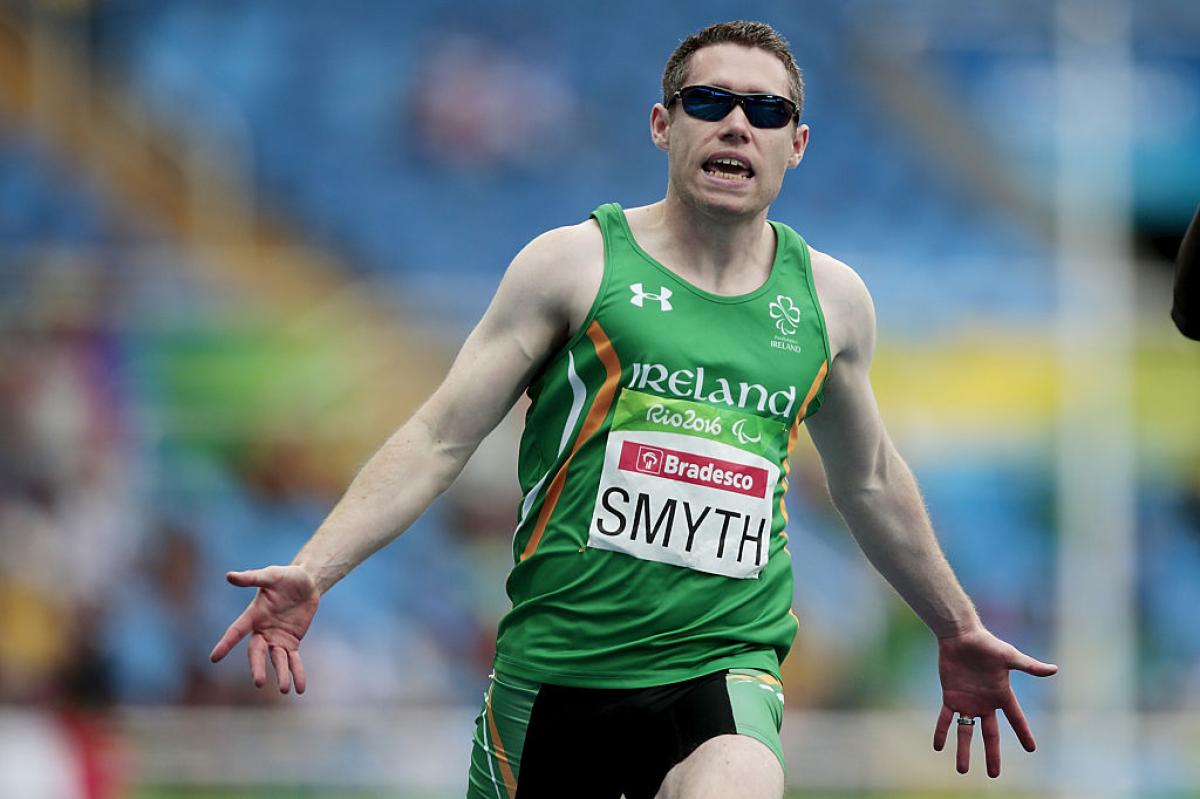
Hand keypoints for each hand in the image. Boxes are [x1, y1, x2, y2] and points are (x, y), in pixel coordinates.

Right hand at [209, 565, 320, 694]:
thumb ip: (252, 578)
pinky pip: (293, 660)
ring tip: (285, 689)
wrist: (306, 582)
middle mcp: (262, 630)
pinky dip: (297, 673)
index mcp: (253, 615)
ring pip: (277, 660)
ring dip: (281, 674)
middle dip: (257, 667)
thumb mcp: (271, 575)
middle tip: (259, 682)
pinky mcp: (291, 642)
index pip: (236, 631)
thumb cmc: (286, 576)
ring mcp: (276, 638)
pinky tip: (299, 688)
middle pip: (256, 652)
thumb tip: (229, 576)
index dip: (226, 643)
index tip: (214, 658)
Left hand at [932, 626, 1057, 777]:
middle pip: (990, 734)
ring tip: (962, 770)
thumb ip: (1029, 666)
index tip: (1032, 749)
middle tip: (993, 774)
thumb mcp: (1009, 657)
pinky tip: (939, 747)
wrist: (960, 635)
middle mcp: (985, 702)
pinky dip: (942, 732)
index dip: (1023, 734)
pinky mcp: (950, 696)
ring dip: (964, 750)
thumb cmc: (986, 644)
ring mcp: (967, 701)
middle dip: (992, 754)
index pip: (1016, 719)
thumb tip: (1054, 669)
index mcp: (1001, 695)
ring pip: (966, 731)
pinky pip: (946, 719)